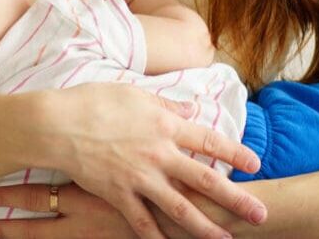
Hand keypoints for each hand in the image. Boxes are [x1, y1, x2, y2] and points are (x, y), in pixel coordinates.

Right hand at [0, 83, 265, 238]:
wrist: (59, 124)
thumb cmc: (94, 101)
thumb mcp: (135, 94)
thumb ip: (166, 104)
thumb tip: (191, 108)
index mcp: (166, 125)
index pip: (209, 140)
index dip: (235, 153)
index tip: (256, 164)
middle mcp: (160, 154)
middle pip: (205, 179)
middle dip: (235, 199)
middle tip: (260, 214)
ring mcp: (140, 177)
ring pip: (180, 208)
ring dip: (205, 227)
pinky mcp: (119, 195)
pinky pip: (142, 222)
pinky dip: (157, 238)